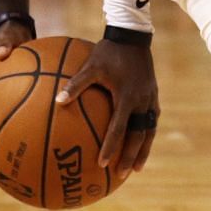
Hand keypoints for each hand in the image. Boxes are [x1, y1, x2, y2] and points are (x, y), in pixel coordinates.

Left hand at [55, 38, 158, 175]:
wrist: (133, 36)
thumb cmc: (108, 51)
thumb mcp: (91, 66)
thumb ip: (76, 84)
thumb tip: (57, 101)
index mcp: (126, 97)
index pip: (119, 129)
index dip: (112, 147)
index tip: (103, 164)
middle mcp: (141, 101)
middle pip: (139, 136)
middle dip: (131, 156)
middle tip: (122, 174)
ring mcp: (150, 99)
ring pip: (149, 131)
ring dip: (143, 150)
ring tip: (136, 168)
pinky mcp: (153, 95)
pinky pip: (151, 120)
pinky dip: (147, 135)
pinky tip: (140, 143)